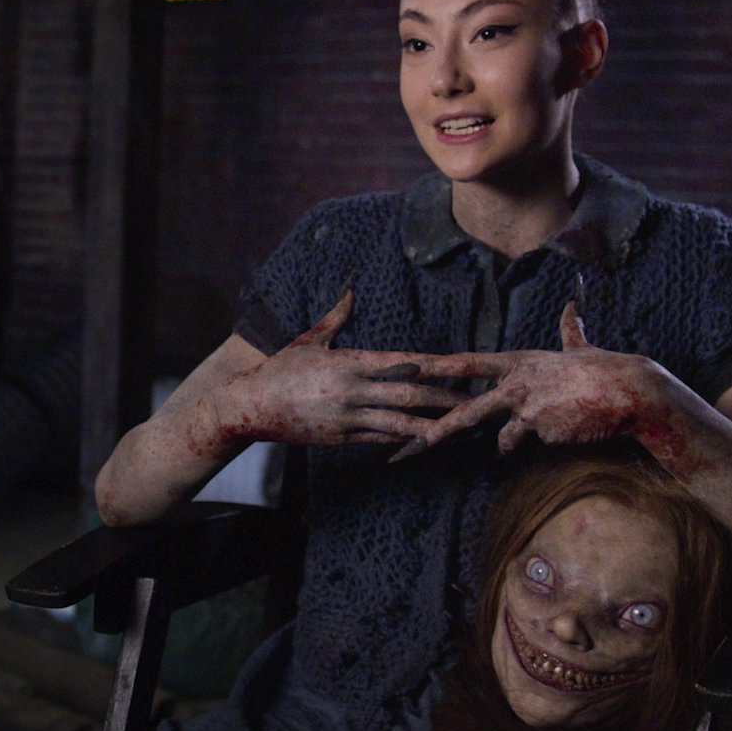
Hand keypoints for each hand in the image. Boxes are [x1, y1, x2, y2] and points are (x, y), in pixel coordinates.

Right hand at [212, 287, 464, 449]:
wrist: (251, 407)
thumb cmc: (281, 369)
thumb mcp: (310, 339)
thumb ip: (336, 316)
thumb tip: (351, 290)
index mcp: (350, 363)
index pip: (405, 363)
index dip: (440, 365)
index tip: (466, 364)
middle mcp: (354, 391)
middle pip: (412, 395)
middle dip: (449, 397)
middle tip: (480, 398)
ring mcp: (349, 418)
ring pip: (402, 424)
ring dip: (436, 425)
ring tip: (463, 427)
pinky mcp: (342, 439)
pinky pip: (382, 440)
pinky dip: (407, 440)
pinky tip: (429, 440)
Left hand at [388, 302, 673, 459]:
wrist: (630, 391)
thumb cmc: (606, 371)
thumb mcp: (581, 347)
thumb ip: (570, 329)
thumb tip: (572, 305)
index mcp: (521, 361)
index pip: (470, 364)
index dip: (439, 367)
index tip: (410, 370)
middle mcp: (517, 382)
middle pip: (468, 408)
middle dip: (439, 428)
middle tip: (413, 443)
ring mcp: (526, 406)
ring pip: (497, 435)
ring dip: (504, 443)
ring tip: (519, 436)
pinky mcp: (540, 429)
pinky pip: (528, 444)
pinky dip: (537, 445)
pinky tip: (564, 432)